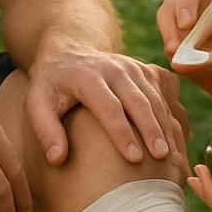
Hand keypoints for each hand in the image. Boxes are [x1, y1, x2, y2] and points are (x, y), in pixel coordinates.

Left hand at [26, 45, 189, 173]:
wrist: (68, 51)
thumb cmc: (51, 85)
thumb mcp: (37, 103)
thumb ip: (46, 130)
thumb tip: (57, 159)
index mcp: (87, 76)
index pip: (109, 107)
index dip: (122, 133)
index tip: (133, 159)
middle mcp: (114, 68)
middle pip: (138, 100)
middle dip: (151, 130)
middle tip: (161, 157)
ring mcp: (132, 67)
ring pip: (154, 98)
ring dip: (164, 126)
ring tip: (170, 154)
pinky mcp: (144, 70)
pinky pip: (162, 94)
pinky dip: (170, 118)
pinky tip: (174, 141)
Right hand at [155, 0, 211, 110]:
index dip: (209, 21)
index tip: (201, 43)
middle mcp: (207, 0)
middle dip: (186, 3)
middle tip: (185, 26)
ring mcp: (188, 11)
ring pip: (170, 5)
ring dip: (169, 26)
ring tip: (174, 52)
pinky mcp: (173, 27)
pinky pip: (163, 25)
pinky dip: (166, 39)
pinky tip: (176, 59)